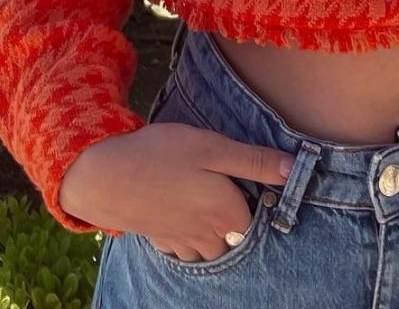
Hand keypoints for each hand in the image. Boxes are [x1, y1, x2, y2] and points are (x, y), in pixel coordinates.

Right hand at [59, 121, 295, 261]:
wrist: (104, 175)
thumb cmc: (162, 155)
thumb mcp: (213, 148)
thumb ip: (254, 161)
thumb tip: (294, 169)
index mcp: (226, 212)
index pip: (256, 217)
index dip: (258, 198)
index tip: (253, 180)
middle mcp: (207, 234)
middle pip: (234, 239)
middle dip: (238, 224)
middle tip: (232, 193)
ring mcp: (181, 241)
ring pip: (209, 251)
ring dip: (215, 236)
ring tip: (211, 208)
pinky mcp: (159, 239)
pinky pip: (183, 250)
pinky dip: (189, 240)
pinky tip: (184, 218)